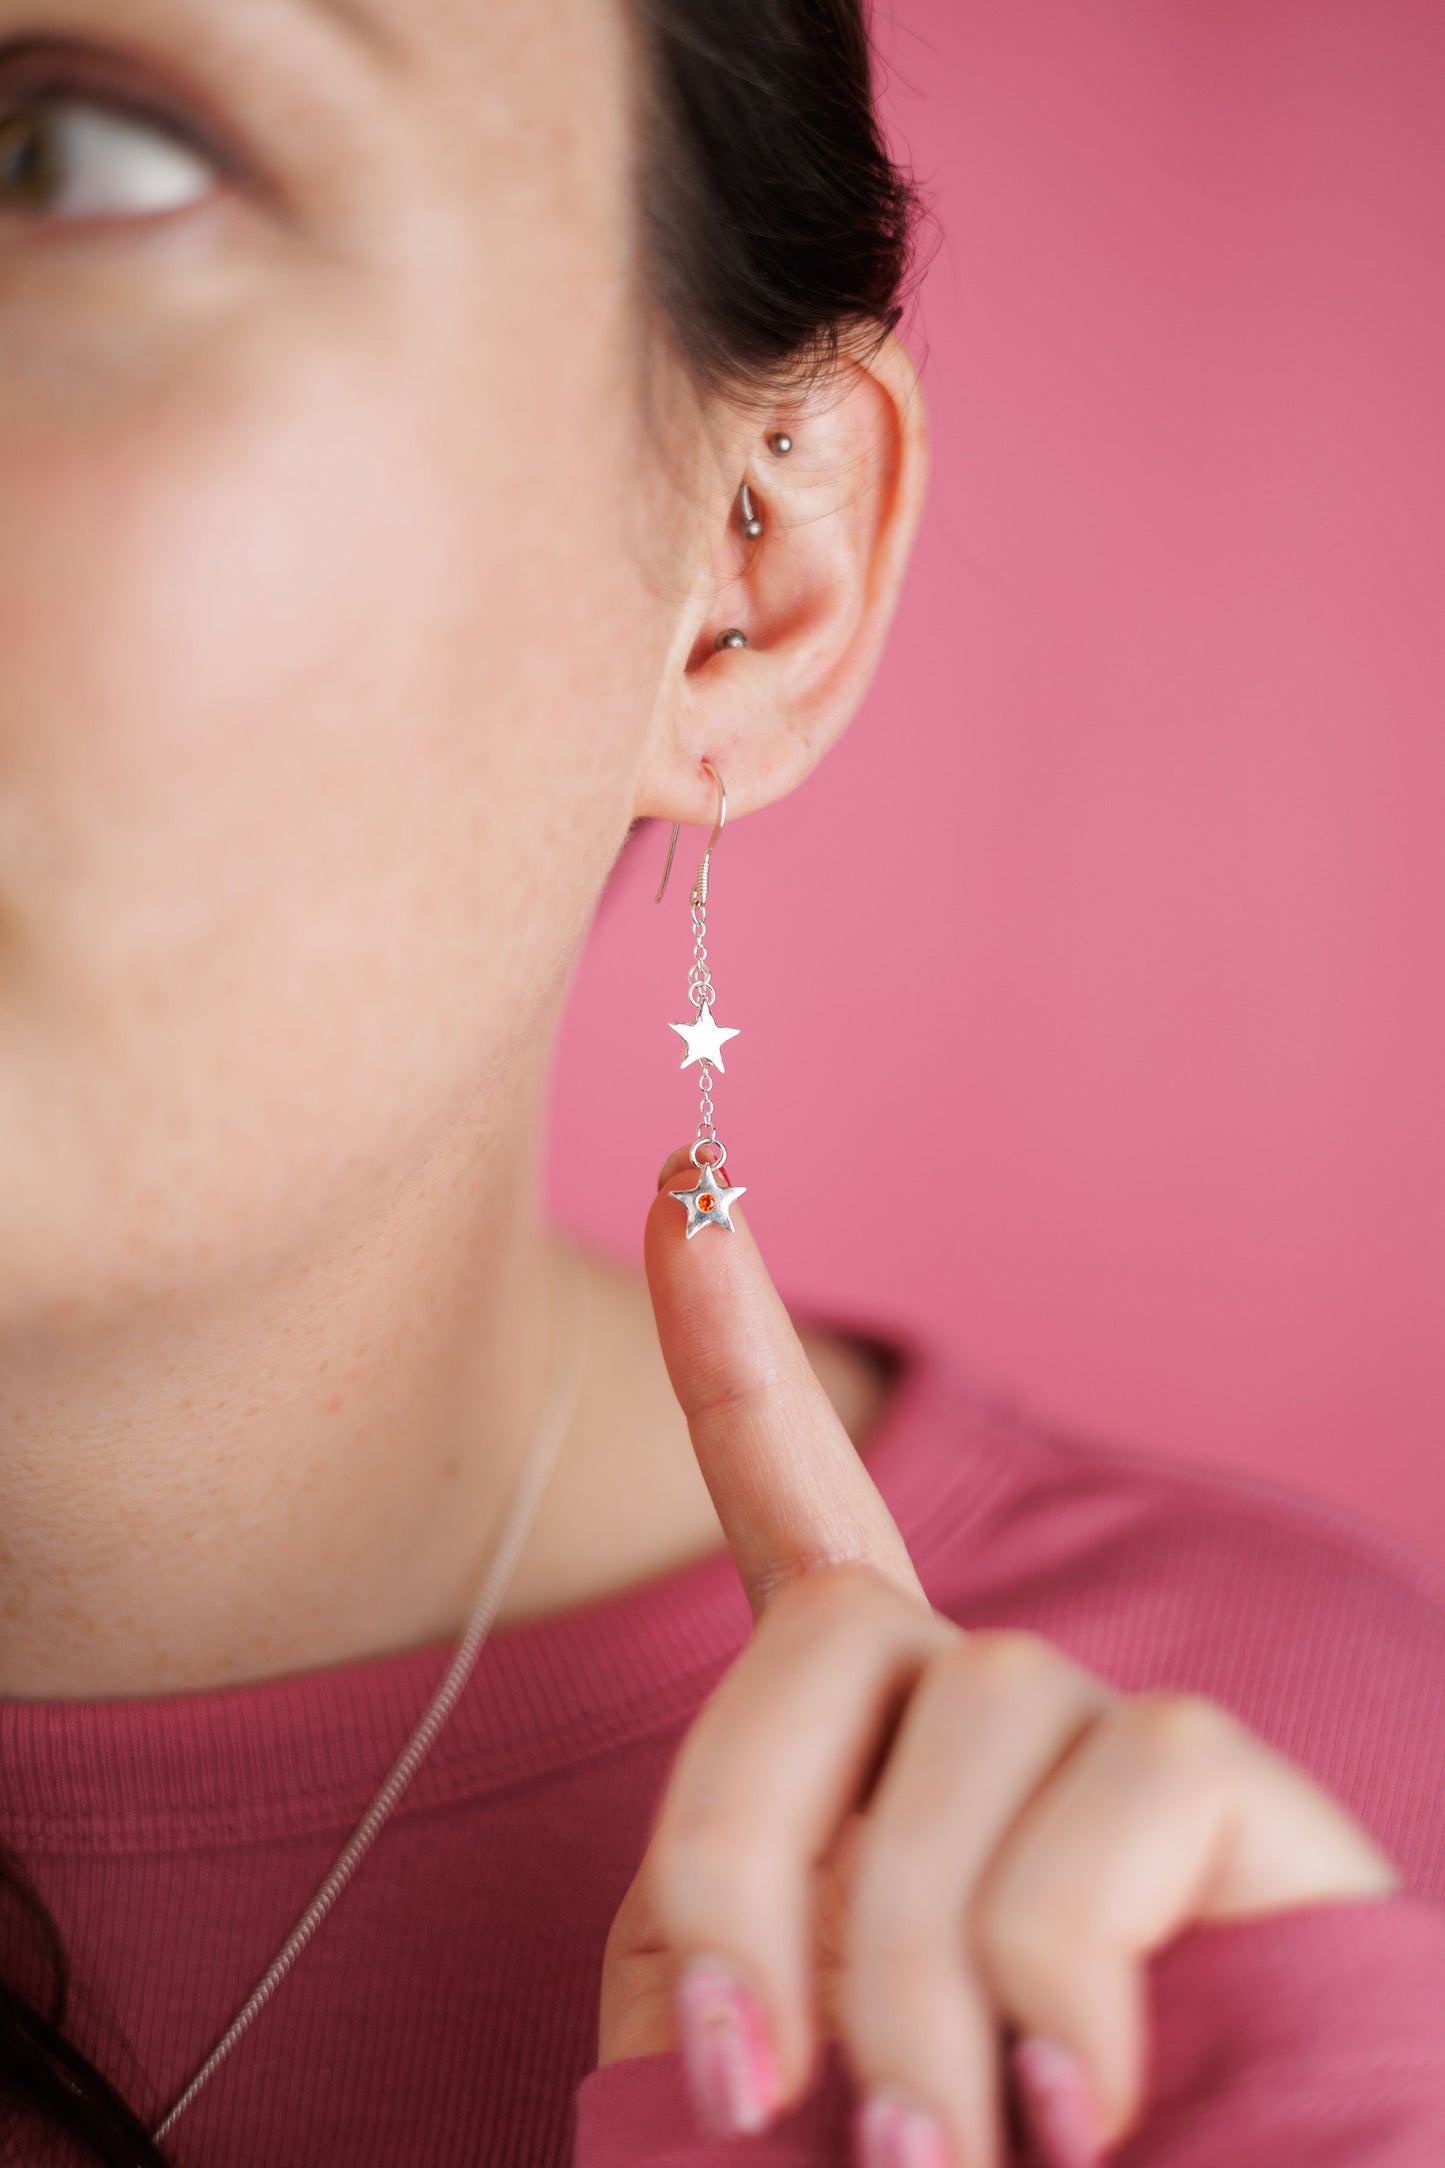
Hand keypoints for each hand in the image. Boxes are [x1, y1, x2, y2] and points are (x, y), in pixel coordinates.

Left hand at [597, 1143, 1400, 2167]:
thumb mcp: (775, 2084)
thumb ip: (713, 1965)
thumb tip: (706, 1976)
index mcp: (872, 1752)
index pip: (793, 1506)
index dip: (729, 1347)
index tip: (686, 1182)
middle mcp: (995, 1710)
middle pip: (834, 1619)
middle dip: (736, 1848)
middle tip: (748, 2086)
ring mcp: (1119, 1736)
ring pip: (972, 1711)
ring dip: (908, 1969)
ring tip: (934, 2156)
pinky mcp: (1242, 1787)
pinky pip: (1124, 1784)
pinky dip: (1056, 1974)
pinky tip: (1082, 2106)